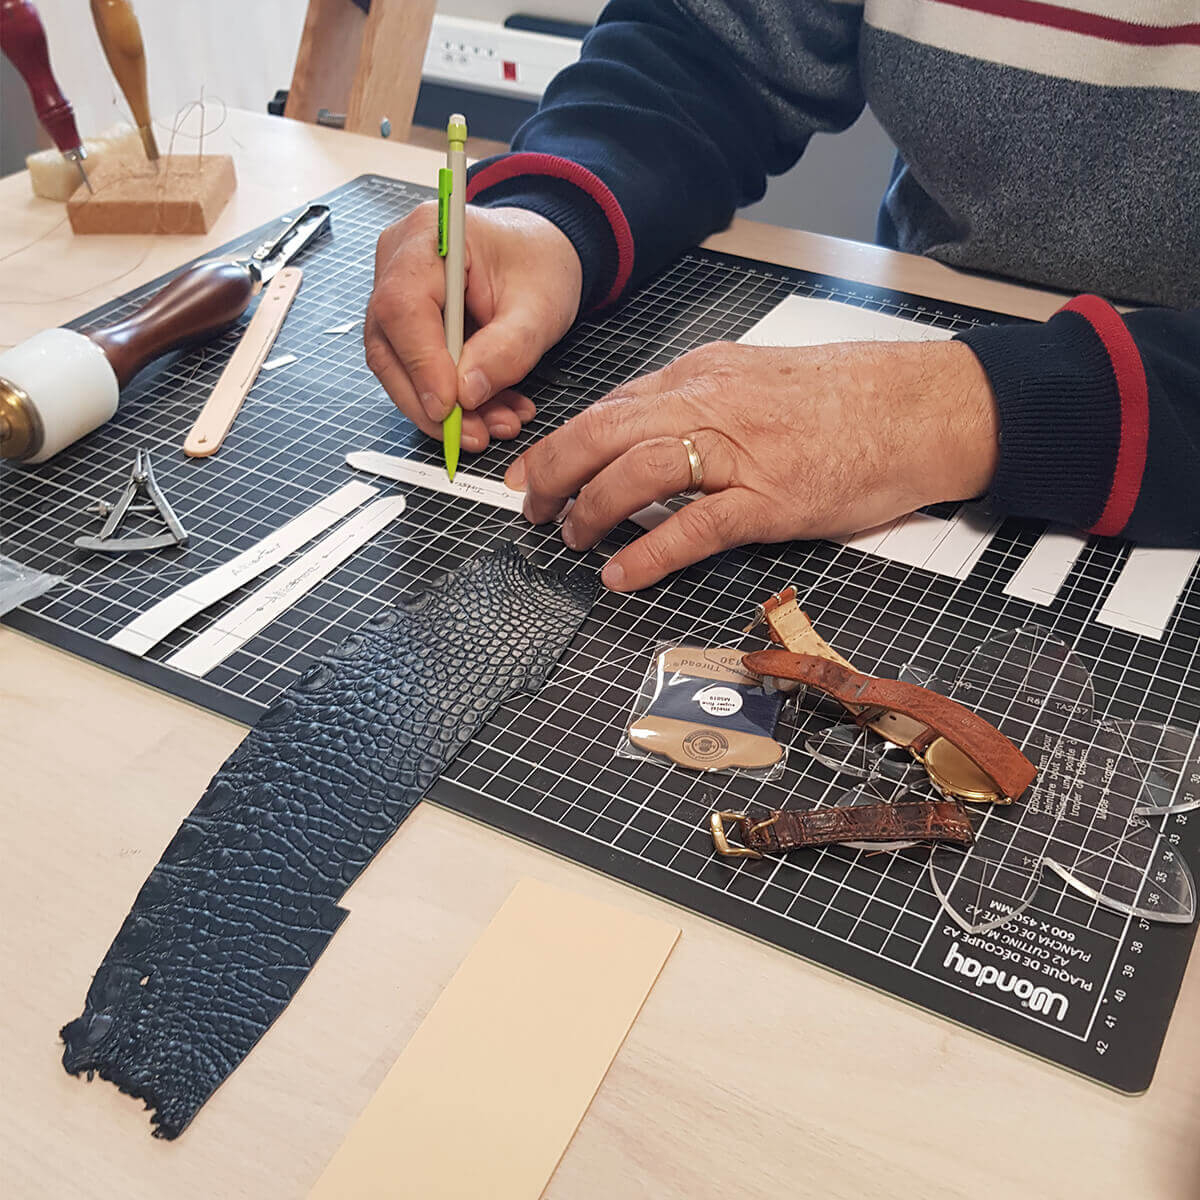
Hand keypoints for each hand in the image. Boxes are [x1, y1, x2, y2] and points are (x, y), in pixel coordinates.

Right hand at [364, 204, 582, 451]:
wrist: (540, 253)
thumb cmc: (538, 263)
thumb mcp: (539, 310)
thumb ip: (506, 351)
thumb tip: (466, 395)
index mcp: (430, 236)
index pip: (403, 307)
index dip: (421, 364)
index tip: (449, 407)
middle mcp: (399, 260)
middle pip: (390, 345)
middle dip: (429, 402)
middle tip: (471, 435)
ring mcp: (395, 291)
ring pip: (398, 366)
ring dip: (444, 409)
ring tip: (490, 428)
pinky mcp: (406, 322)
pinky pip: (415, 370)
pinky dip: (450, 399)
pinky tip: (487, 414)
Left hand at [505, 339, 999, 590]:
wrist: (922, 407)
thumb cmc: (847, 397)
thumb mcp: (758, 378)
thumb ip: (699, 401)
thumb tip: (644, 430)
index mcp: (703, 374)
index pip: (611, 405)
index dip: (562, 441)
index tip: (532, 469)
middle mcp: (711, 404)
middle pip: (604, 432)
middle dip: (553, 472)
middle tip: (529, 509)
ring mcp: (740, 452)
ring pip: (637, 472)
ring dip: (592, 509)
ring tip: (570, 538)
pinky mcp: (771, 499)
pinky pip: (694, 526)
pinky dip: (648, 552)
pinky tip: (619, 575)